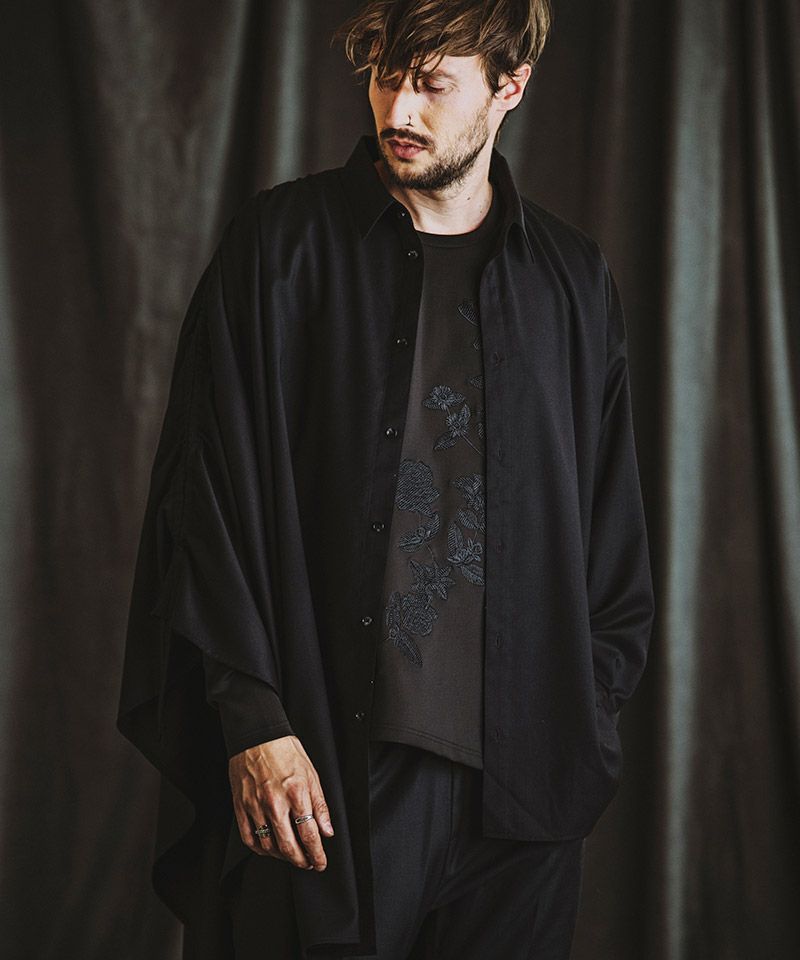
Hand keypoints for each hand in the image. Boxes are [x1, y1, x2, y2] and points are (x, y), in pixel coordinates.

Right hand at [228, 734, 334, 870]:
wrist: (257, 736)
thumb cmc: (285, 751)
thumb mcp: (311, 774)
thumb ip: (320, 805)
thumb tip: (326, 830)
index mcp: (296, 793)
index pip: (309, 834)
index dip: (317, 854)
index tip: (320, 862)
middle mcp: (275, 803)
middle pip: (289, 846)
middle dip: (301, 861)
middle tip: (308, 863)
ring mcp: (255, 806)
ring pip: (269, 846)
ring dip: (282, 856)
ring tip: (291, 855)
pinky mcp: (240, 807)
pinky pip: (249, 838)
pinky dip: (260, 849)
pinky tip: (269, 848)